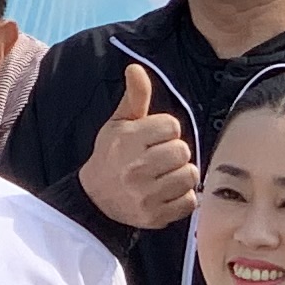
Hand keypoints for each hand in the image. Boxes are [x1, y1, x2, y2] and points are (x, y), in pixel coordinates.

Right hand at [79, 63, 198, 231]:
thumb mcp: (118, 123)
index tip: (154, 139)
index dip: (166, 131)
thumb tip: (136, 67)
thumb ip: (134, 97)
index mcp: (128, 140)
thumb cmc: (111, 155)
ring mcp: (146, 194)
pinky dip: (183, 197)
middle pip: (183, 150)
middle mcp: (136, 168)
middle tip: (160, 158)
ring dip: (182, 175)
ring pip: (189, 175)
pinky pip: (190, 201)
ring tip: (165, 175)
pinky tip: (167, 192)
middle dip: (175, 153)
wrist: (94, 198)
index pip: (172, 126)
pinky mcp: (155, 216)